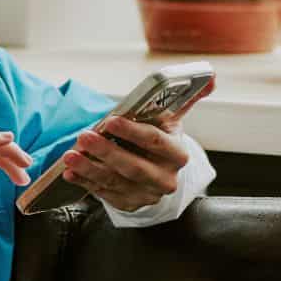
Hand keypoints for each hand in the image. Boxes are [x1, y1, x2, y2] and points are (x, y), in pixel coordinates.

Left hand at [59, 83, 211, 210]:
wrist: (157, 173)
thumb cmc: (159, 140)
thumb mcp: (171, 120)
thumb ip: (186, 98)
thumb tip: (211, 76)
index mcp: (177, 154)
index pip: (156, 141)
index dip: (132, 132)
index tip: (110, 120)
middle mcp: (165, 178)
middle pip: (134, 166)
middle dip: (107, 151)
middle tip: (83, 137)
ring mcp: (146, 194)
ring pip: (115, 182)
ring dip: (90, 168)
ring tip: (70, 155)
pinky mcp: (128, 204)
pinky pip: (104, 194)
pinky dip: (85, 182)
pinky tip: (70, 172)